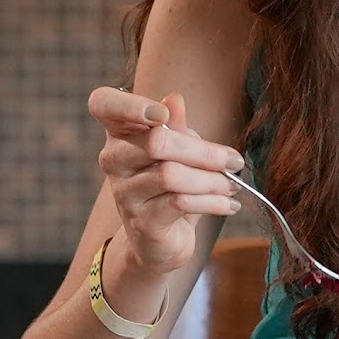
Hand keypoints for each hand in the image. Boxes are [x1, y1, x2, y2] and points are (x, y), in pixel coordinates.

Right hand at [90, 87, 242, 279]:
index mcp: (120, 132)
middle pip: (156, 142)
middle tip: (235, 161)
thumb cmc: (170, 185)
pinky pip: (180, 202)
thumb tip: (174, 99)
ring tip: (232, 186)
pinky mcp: (141, 220)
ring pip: (171, 175)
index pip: (104, 104)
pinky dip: (211, 202)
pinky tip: (228, 205)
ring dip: (212, 181)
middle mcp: (114, 159)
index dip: (130, 105)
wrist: (160, 240)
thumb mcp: (178, 151)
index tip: (162, 113)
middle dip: (204, 152)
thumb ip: (176, 126)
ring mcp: (124, 192)